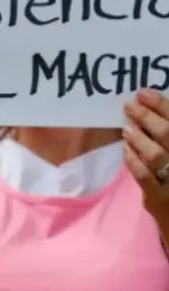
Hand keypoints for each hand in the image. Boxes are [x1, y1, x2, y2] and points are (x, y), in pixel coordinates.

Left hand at [123, 89, 168, 219]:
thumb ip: (166, 132)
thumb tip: (148, 107)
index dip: (162, 105)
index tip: (143, 93)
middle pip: (168, 134)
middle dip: (147, 117)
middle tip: (129, 106)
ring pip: (156, 155)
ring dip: (139, 138)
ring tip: (127, 129)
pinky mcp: (161, 197)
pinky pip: (144, 177)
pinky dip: (133, 161)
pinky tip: (125, 150)